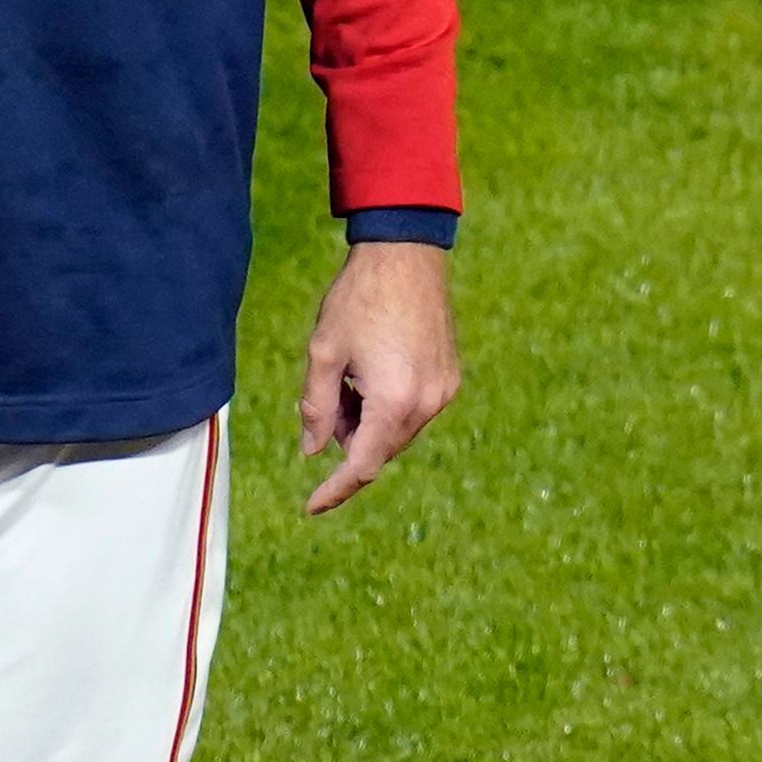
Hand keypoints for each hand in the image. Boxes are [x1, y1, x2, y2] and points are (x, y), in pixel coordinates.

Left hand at [297, 240, 460, 515]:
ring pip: (397, 433)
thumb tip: (313, 450)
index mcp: (393, 401)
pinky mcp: (450, 378)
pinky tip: (371, 375)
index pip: (361, 466)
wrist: (406, 255)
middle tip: (326, 402)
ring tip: (348, 380)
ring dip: (367, 423)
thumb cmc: (359, 299)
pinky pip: (415, 412)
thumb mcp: (323, 353)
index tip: (311, 507)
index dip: (335, 490)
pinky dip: (388, 409)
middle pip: (380, 450)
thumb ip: (315, 408)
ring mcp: (444, 392)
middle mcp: (427, 403)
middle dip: (348, 441)